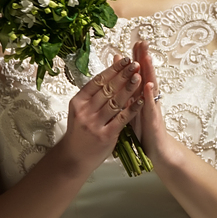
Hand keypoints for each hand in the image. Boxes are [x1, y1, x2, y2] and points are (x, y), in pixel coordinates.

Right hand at [57, 54, 140, 175]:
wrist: (74, 157)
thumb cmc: (80, 131)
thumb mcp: (80, 110)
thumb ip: (92, 94)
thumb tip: (108, 73)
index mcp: (78, 101)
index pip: (97, 81)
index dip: (113, 69)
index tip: (125, 60)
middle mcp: (85, 111)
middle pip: (107, 89)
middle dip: (123, 75)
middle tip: (136, 64)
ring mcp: (95, 124)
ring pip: (115, 101)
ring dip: (129, 88)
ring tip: (139, 76)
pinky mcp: (105, 135)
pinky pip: (121, 118)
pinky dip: (133, 108)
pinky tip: (141, 100)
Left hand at [130, 39, 171, 163]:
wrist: (155, 149)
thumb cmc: (142, 129)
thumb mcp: (132, 108)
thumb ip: (127, 92)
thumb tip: (119, 77)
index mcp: (142, 94)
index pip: (139, 72)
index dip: (138, 57)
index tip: (136, 41)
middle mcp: (149, 98)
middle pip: (146, 74)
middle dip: (144, 57)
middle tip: (143, 41)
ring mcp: (152, 107)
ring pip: (151, 86)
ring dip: (149, 71)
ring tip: (146, 57)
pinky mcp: (154, 119)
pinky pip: (151, 106)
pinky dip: (149, 96)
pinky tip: (148, 86)